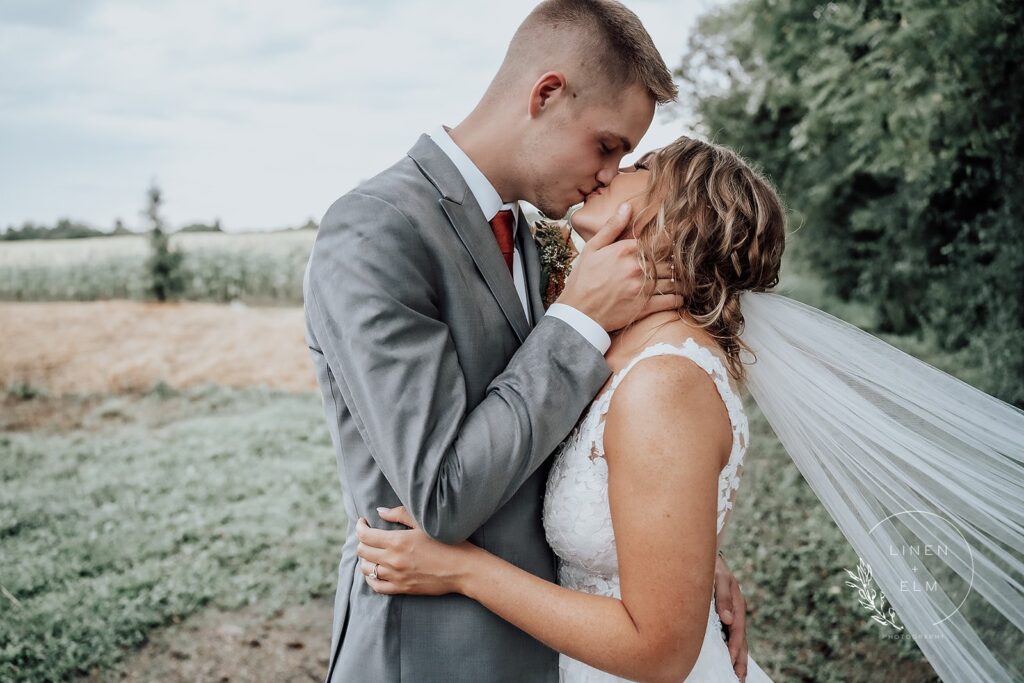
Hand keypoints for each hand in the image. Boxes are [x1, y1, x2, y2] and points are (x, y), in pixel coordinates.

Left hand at [355, 506, 477, 595]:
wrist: (464, 569)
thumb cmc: (448, 542)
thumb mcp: (424, 523)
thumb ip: (400, 514)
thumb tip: (380, 511)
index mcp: (397, 540)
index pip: (365, 535)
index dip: (360, 527)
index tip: (363, 522)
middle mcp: (393, 560)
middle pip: (362, 551)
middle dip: (362, 541)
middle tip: (369, 536)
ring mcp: (396, 576)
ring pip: (366, 569)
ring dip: (366, 559)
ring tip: (373, 552)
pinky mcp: (402, 589)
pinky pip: (376, 586)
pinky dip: (371, 578)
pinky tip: (375, 571)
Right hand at [557, 202, 682, 331]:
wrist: (577, 312)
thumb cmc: (583, 279)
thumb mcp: (592, 248)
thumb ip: (612, 227)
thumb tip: (626, 206)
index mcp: (626, 250)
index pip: (661, 242)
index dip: (672, 243)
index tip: (676, 245)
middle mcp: (637, 267)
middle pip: (670, 261)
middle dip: (678, 263)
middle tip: (684, 264)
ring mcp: (642, 288)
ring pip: (674, 280)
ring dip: (682, 281)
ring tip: (684, 281)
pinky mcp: (644, 307)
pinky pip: (671, 301)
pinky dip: (678, 299)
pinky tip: (679, 296)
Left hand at [714, 553, 748, 680]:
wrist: (704, 555)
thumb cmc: (712, 566)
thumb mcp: (718, 578)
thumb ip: (723, 598)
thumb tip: (728, 619)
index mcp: (737, 604)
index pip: (737, 631)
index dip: (735, 647)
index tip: (731, 662)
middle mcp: (735, 612)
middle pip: (740, 640)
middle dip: (740, 660)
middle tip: (739, 679)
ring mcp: (730, 615)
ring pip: (736, 640)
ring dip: (737, 658)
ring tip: (737, 676)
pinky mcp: (723, 615)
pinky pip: (728, 635)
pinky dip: (730, 649)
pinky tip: (727, 659)